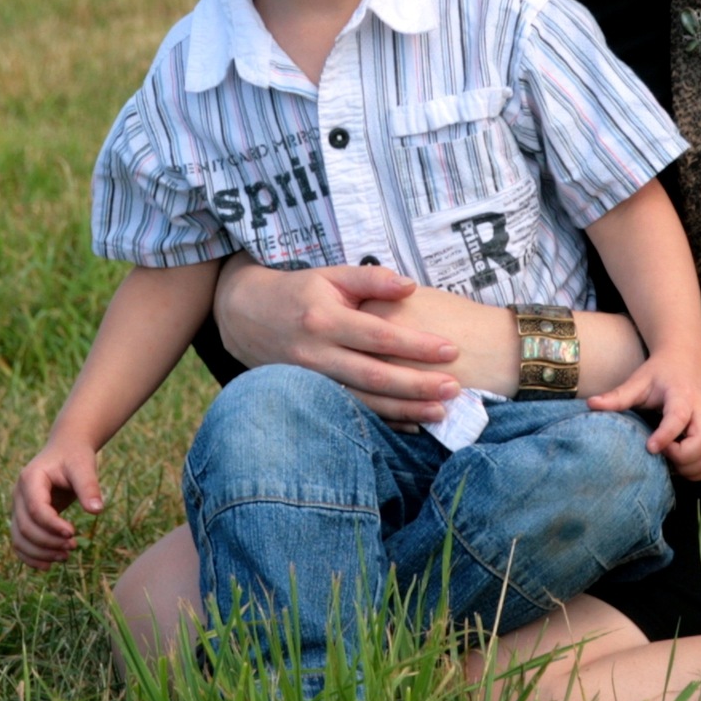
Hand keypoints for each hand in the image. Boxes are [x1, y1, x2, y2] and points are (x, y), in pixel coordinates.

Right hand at [11, 440, 103, 567]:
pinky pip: (20, 542)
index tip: (73, 533)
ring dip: (40, 553)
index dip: (52, 525)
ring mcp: (18, 507)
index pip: (36, 509)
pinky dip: (31, 556)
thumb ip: (89, 486)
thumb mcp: (84, 466)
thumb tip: (97, 510)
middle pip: (25, 527)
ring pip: (19, 538)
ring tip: (66, 557)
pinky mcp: (23, 518)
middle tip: (74, 547)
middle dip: (48, 542)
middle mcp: (18, 494)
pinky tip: (48, 565)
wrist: (65, 450)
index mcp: (30, 479)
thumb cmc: (75, 457)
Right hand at [215, 259, 462, 423]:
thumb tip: (412, 286)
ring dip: (404, 411)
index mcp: (325, 320)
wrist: (245, 316)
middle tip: (455, 389)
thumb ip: (372, 279)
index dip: (417, 346)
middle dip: (417, 386)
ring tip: (440, 413)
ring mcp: (310, 382)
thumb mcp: (331, 275)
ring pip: (364, 403)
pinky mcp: (309, 397)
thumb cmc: (299, 292)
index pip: (379, 337)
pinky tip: (410, 425)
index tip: (451, 350)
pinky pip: (350, 413)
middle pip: (374, 377)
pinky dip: (382, 422)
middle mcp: (316, 354)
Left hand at [588, 351, 700, 479]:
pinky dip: (698, 471)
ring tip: (669, 461)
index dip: (666, 435)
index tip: (650, 448)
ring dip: (691, 468)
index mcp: (681, 395)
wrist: (686, 360)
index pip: (678, 417)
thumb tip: (590, 405)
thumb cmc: (660, 373)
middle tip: (659, 451)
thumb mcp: (638, 380)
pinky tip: (679, 465)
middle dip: (682, 456)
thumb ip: (617, 395)